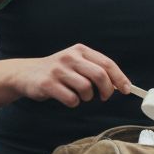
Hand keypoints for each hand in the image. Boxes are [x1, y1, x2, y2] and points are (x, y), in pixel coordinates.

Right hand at [16, 44, 130, 107]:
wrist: (26, 74)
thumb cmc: (58, 71)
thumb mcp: (76, 63)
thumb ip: (95, 70)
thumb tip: (119, 84)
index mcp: (80, 50)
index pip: (107, 63)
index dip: (119, 78)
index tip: (127, 89)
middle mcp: (70, 57)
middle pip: (100, 75)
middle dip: (107, 90)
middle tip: (104, 97)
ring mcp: (58, 70)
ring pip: (86, 88)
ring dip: (87, 97)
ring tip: (80, 96)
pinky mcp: (48, 84)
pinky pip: (71, 99)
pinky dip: (73, 103)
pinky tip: (67, 98)